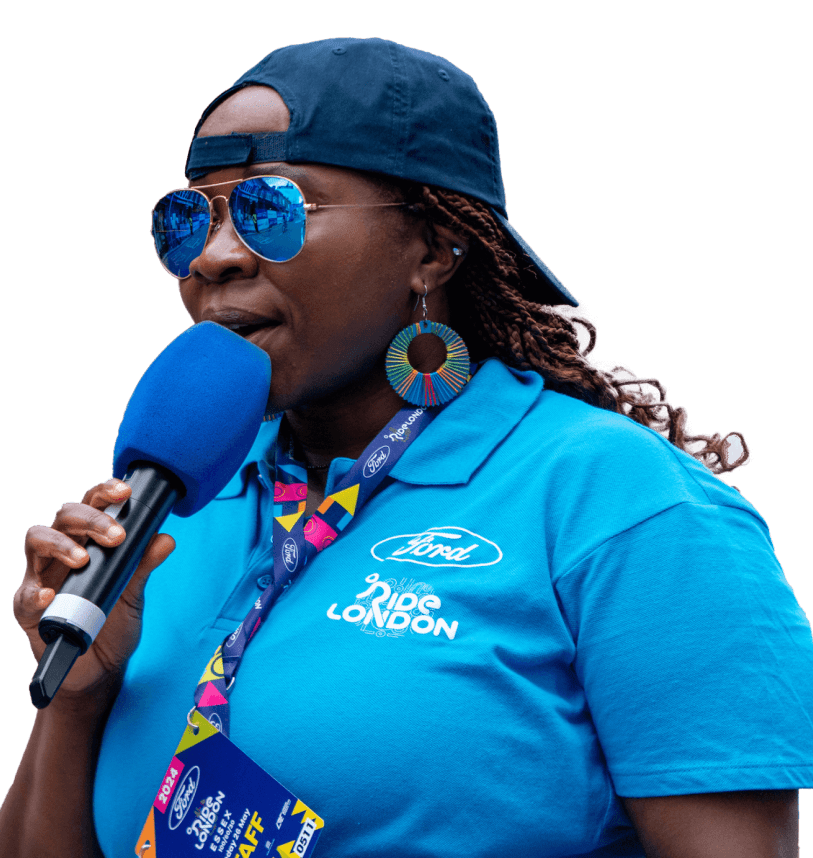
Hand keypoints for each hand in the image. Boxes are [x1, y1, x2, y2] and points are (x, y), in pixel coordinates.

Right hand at [15, 478, 174, 701]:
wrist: (100, 668)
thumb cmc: (113, 623)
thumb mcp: (134, 592)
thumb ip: (144, 564)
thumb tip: (165, 538)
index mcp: (87, 541)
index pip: (90, 505)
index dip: (104, 492)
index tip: (125, 492)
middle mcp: (62, 552)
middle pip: (64, 516)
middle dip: (90, 519)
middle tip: (116, 536)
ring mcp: (42, 576)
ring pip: (36, 540)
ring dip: (60, 544)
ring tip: (83, 559)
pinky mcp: (28, 609)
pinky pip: (24, 595)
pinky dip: (35, 592)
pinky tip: (49, 595)